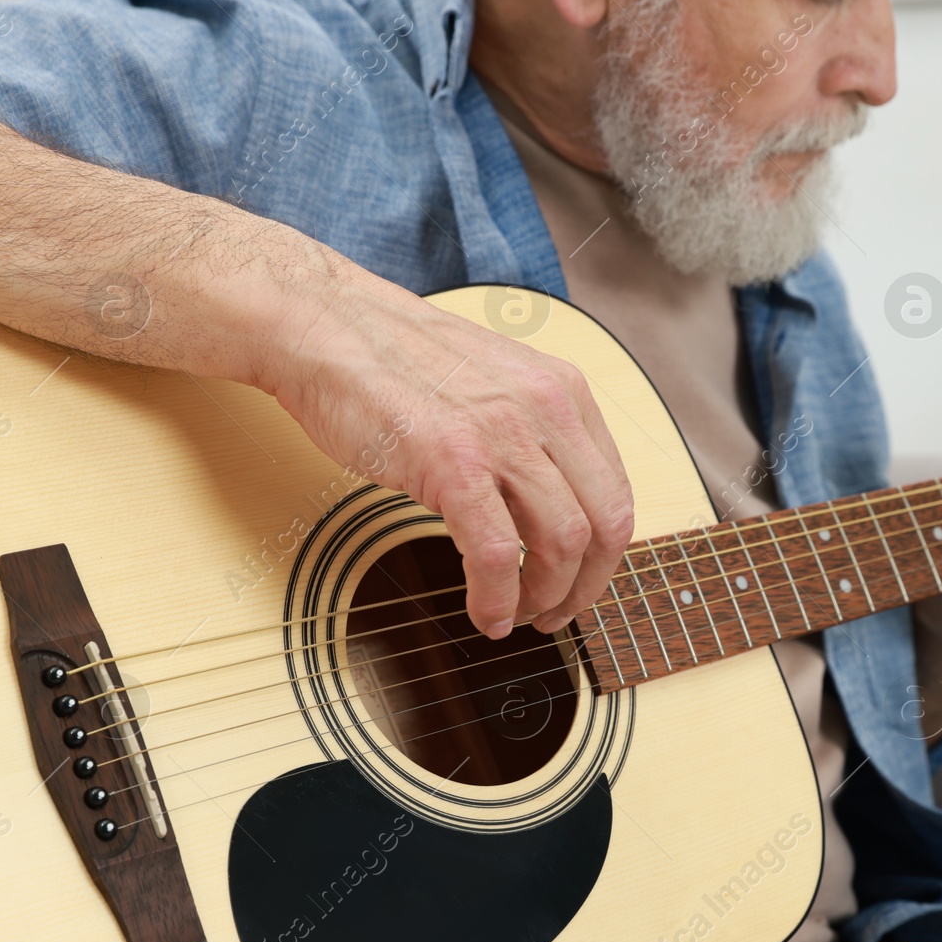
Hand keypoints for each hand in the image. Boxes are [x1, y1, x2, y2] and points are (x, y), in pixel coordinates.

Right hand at [258, 255, 634, 639]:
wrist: (326, 326)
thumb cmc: (396, 360)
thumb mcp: (495, 386)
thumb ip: (531, 437)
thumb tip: (546, 511)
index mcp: (563, 392)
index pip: (615, 491)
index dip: (605, 553)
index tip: (582, 580)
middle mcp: (546, 409)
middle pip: (605, 524)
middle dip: (587, 585)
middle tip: (557, 611)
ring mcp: (501, 434)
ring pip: (562, 542)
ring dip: (546, 596)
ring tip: (519, 615)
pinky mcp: (451, 461)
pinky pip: (495, 553)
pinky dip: (497, 598)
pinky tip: (486, 613)